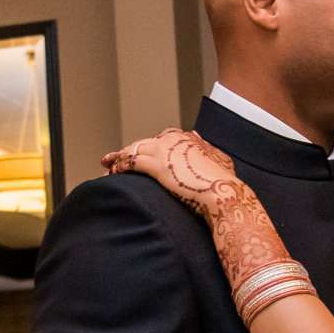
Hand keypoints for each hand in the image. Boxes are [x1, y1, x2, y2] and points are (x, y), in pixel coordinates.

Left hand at [103, 129, 251, 221]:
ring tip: (107, 166)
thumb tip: (199, 139)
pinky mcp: (157, 164)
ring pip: (134, 149)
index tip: (138, 154)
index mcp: (187, 139)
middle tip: (111, 159)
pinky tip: (112, 173)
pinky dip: (119, 166)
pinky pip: (131, 162)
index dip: (146, 147)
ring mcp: (165, 150)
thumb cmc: (225, 184)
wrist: (224, 193)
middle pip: (143, 143)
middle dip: (126, 151)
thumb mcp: (220, 160)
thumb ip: (207, 149)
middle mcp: (174, 139)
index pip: (160, 139)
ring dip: (118, 158)